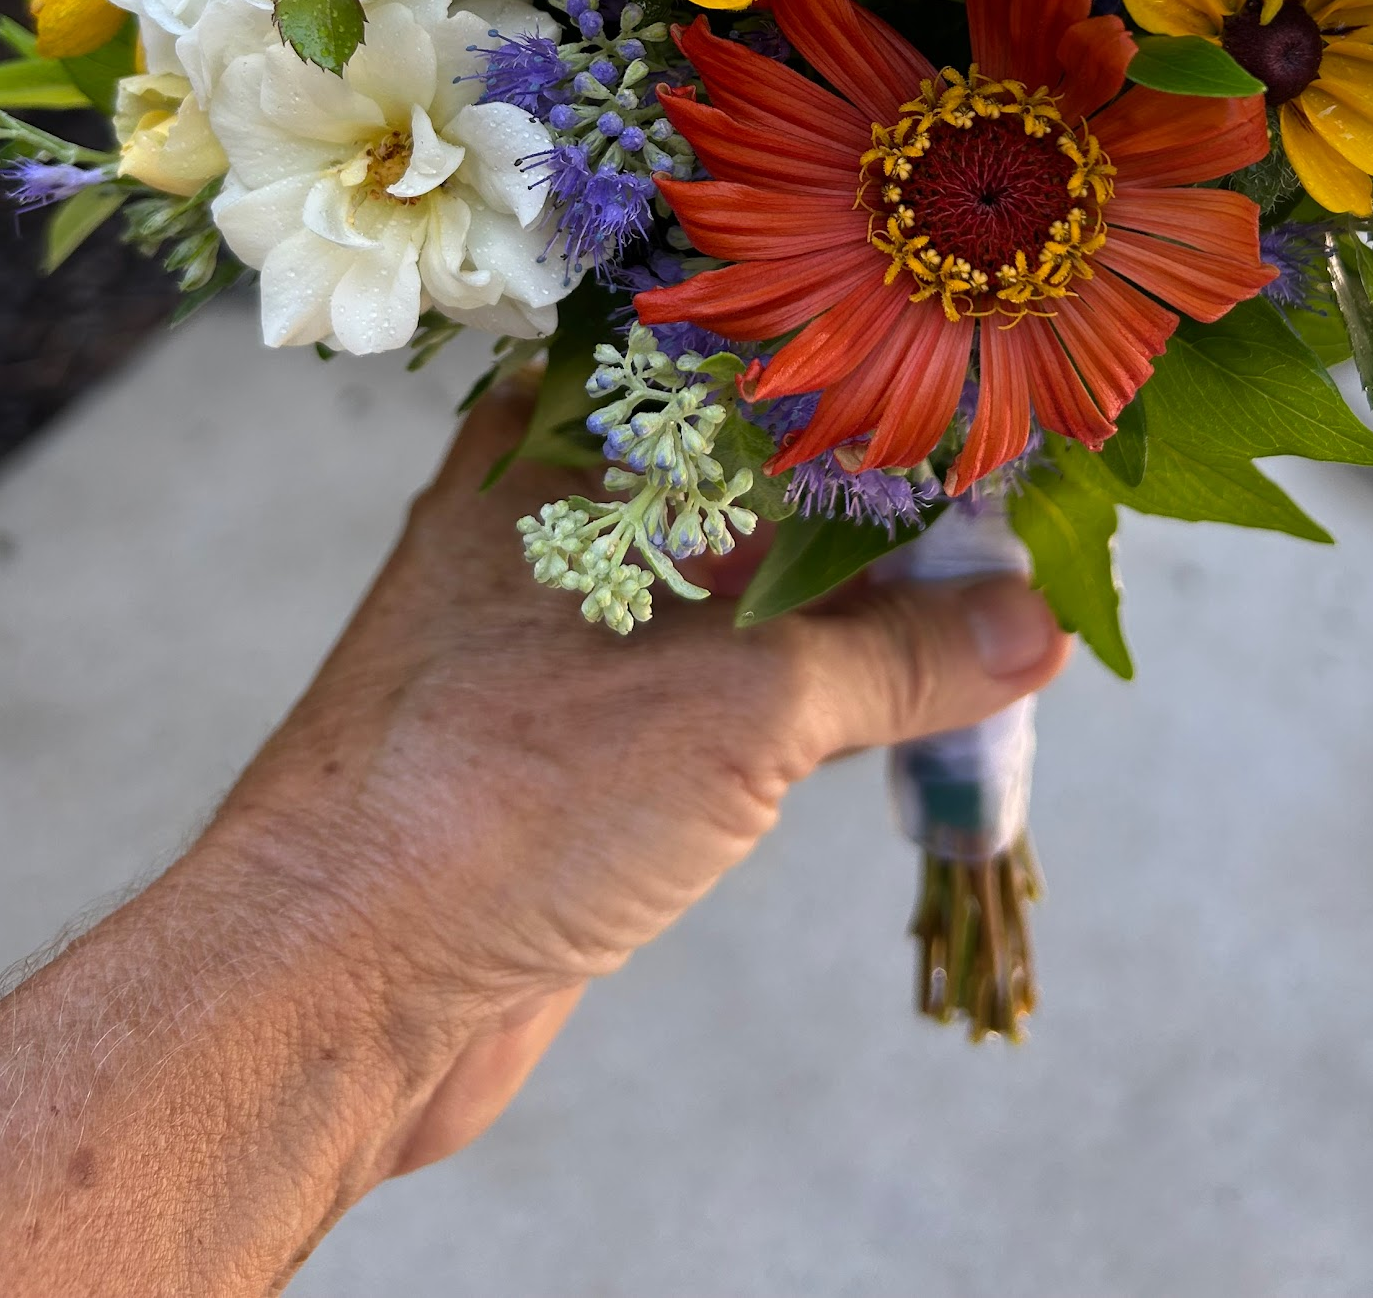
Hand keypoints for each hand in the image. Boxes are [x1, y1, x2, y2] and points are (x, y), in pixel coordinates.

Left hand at [203, 379, 1071, 1176]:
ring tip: (1003, 610)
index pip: (756, 380)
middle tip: (1038, 520)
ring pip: (749, 587)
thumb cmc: (507, 795)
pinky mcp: (583, 733)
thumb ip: (898, 655)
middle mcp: (559, 511)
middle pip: (762, 481)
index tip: (1008, 418)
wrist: (333, 992)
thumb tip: (1032, 623)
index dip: (882, 395)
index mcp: (562, 441)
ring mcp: (567, 625)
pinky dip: (820, 689)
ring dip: (864, 611)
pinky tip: (912, 700)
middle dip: (893, 511)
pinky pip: (730, 681)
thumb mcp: (743, 707)